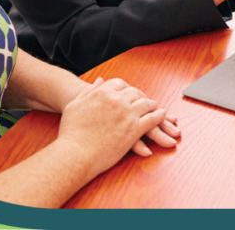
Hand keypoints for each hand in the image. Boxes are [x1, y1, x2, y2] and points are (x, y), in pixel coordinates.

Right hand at [56, 78, 170, 179]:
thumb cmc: (71, 132)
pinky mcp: (134, 129)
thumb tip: (100, 81)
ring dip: (152, 104)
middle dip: (141, 95)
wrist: (74, 153)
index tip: (129, 93)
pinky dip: (159, 116)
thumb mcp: (75, 105)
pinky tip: (162, 116)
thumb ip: (89, 91)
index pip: (120, 84)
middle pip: (135, 92)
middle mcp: (117, 100)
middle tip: (145, 100)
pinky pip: (152, 119)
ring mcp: (127, 114)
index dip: (126, 88)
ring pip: (145, 104)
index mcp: (102, 92)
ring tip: (156, 107)